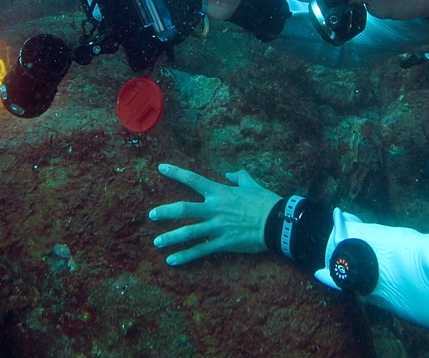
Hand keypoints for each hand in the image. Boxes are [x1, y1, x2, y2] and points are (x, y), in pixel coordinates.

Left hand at [149, 163, 280, 265]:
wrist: (277, 222)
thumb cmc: (265, 201)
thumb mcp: (251, 184)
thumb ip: (239, 177)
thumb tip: (230, 173)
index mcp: (220, 192)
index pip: (193, 180)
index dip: (176, 173)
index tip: (161, 168)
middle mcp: (214, 209)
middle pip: (184, 209)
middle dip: (165, 212)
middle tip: (151, 215)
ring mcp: (217, 227)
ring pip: (188, 232)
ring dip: (170, 238)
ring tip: (157, 242)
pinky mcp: (223, 243)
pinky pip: (200, 250)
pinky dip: (185, 256)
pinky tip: (172, 261)